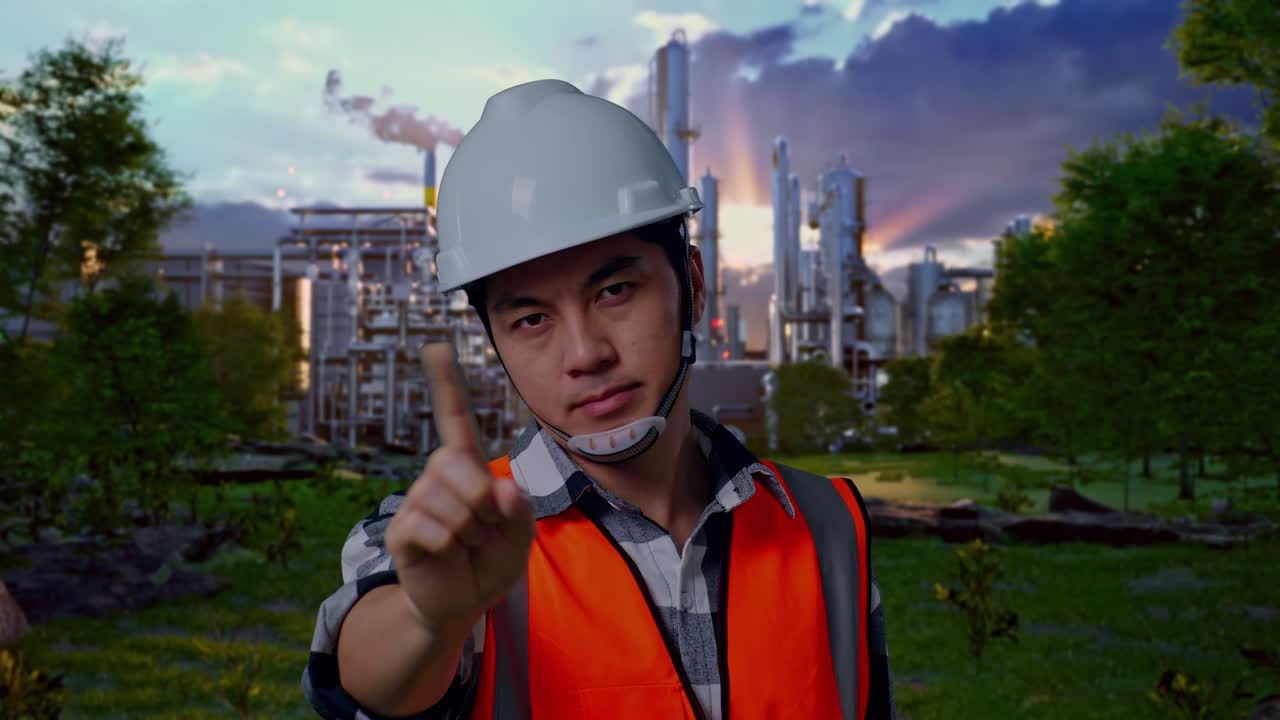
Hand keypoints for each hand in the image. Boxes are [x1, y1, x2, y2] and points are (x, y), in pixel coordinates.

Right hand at [385, 342, 535, 632]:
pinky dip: (448, 545)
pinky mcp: (400, 531)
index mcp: (467, 468)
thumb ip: (520, 510)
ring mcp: (415, 502)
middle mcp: (436, 477)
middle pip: (456, 463)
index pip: (455, 420)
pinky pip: (428, 527)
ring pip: (447, 501)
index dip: (447, 384)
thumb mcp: (521, 534)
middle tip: (483, 528)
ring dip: (468, 531)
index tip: (436, 348)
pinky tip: (446, 554)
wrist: (464, 602)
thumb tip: (501, 490)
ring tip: (465, 544)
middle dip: (481, 500)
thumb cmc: (492, 559)